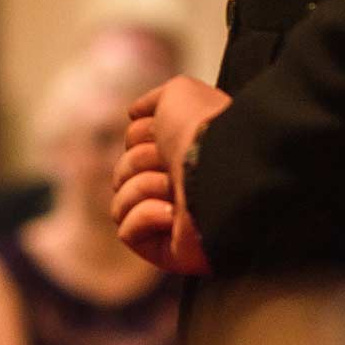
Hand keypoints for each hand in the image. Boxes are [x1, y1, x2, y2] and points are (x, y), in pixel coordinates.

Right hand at [111, 76, 231, 275]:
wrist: (225, 171)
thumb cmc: (205, 131)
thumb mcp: (178, 94)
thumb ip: (154, 100)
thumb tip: (132, 113)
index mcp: (183, 152)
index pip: (131, 145)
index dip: (139, 137)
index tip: (161, 135)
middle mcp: (179, 184)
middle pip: (121, 173)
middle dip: (139, 163)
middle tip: (170, 165)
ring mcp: (172, 219)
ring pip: (120, 202)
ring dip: (143, 188)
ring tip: (174, 191)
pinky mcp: (166, 249)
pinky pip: (127, 232)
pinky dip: (144, 218)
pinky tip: (171, 214)